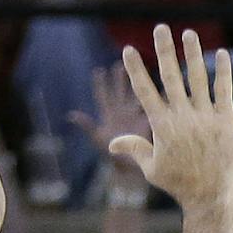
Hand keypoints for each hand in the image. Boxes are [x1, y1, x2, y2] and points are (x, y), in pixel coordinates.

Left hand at [68, 64, 149, 186]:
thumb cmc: (116, 157)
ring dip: (138, 82)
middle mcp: (123, 114)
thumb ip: (87, 126)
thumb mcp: (99, 140)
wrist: (137, 169)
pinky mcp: (150, 122)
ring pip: (137, 95)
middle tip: (120, 63)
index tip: (98, 71)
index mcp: (110, 116)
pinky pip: (153, 107)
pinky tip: (162, 86)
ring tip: (140, 69)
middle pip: (121, 91)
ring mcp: (137, 117)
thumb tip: (70, 115)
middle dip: (120, 78)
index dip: (100, 84)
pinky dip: (157, 97)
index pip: (103, 96)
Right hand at [113, 26, 232, 211]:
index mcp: (162, 125)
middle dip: (163, 50)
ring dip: (192, 54)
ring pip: (197, 78)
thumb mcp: (152, 168)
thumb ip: (134, 148)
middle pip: (170, 76)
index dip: (135, 68)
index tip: (129, 49)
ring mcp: (205, 118)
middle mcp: (182, 117)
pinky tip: (222, 54)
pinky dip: (223, 72)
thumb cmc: (180, 184)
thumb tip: (111, 143)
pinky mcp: (227, 122)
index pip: (144, 90)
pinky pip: (225, 91)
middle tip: (160, 28)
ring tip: (189, 33)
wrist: (212, 197)